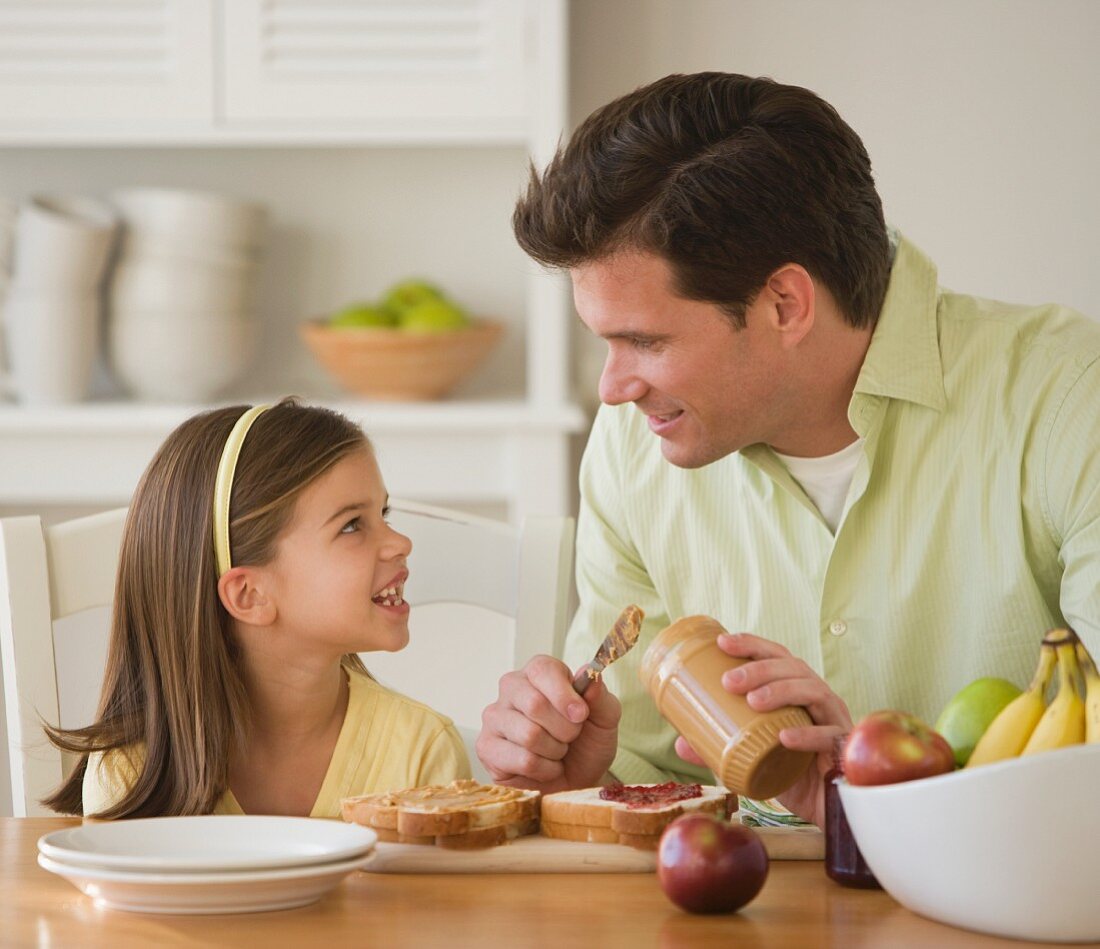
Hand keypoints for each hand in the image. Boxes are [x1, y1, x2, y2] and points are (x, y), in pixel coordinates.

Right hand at [476, 654, 619, 792]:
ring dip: (555, 751)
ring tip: (557, 751)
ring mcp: (495, 717)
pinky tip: (545, 767)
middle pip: (534, 704)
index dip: (564, 695)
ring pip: (529, 735)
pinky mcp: (486, 747)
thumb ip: (600, 696)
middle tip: (571, 737)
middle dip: (565, 729)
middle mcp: (511, 688)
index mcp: (538, 672)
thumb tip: (591, 674)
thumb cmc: (587, 743)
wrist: (577, 781)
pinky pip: (522, 760)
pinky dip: (544, 769)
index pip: (542, 670)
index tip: (581, 715)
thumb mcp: (605, 719)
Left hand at [673, 632, 850, 827]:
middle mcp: (818, 698)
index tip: (723, 642)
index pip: (777, 656)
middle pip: (793, 668)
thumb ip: (720, 749)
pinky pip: (829, 736)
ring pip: (813, 692)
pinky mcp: (844, 749)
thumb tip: (680, 744)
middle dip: (760, 668)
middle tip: (729, 681)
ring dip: (782, 691)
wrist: (828, 809)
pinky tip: (784, 738)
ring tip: (753, 700)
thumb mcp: (751, 758)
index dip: (752, 644)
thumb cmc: (792, 772)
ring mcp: (834, 720)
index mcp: (797, 690)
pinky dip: (807, 734)